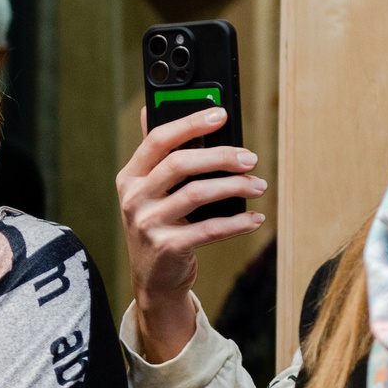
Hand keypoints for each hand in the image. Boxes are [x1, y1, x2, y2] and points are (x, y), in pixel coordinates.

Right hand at [116, 105, 266, 363]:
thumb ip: (153, 153)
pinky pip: (209, 229)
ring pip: (197, 194)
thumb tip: (147, 109)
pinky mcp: (168, 247)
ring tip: (258, 185)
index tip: (221, 114)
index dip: (190, 123)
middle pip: (179, 164)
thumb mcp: (149, 190)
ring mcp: (148, 224)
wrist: (153, 279)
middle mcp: (134, 198)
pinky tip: (254, 218)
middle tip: (250, 158)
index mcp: (130, 177)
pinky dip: (237, 222)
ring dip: (234, 187)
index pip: (157, 140)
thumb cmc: (158, 226)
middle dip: (220, 156)